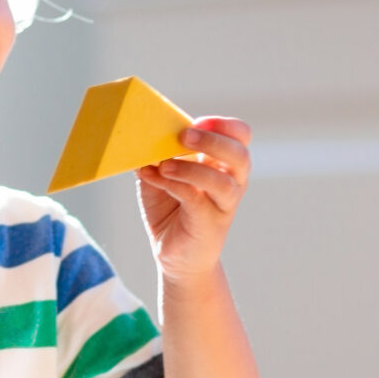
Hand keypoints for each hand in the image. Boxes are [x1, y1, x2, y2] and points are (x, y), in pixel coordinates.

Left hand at [136, 117, 249, 283]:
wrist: (174, 256)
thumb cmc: (171, 212)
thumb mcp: (162, 177)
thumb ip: (157, 156)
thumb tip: (138, 135)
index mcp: (224, 164)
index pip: (239, 136)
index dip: (223, 125)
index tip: (198, 121)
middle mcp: (232, 182)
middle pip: (239, 154)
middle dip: (212, 140)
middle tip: (184, 135)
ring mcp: (224, 205)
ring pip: (223, 181)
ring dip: (192, 168)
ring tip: (164, 164)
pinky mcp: (210, 224)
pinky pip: (196, 200)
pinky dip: (174, 185)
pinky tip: (155, 177)